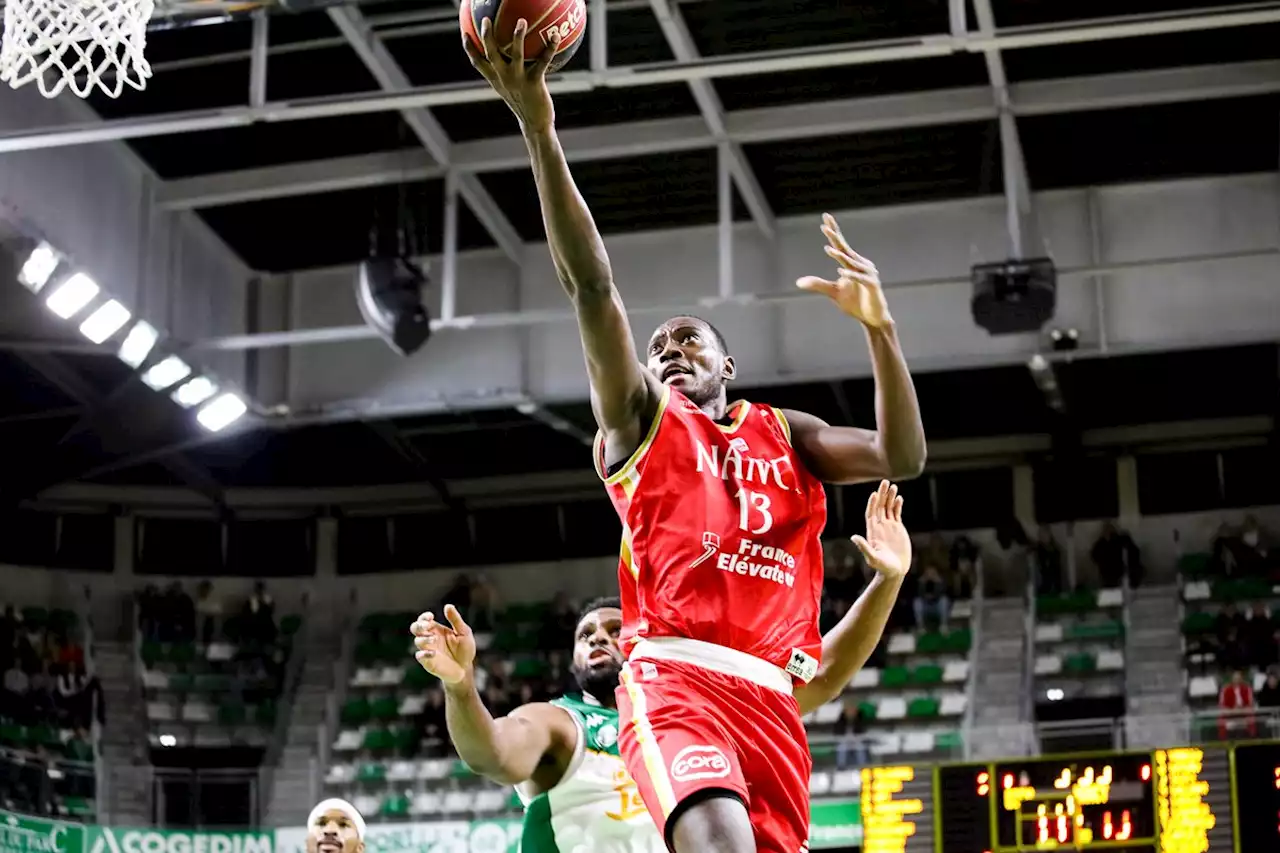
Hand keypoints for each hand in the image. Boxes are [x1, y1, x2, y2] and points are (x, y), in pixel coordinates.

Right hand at [411, 604, 475, 685]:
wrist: (465, 669)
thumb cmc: (465, 650)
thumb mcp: (464, 632)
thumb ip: (455, 620)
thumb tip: (447, 606)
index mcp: (436, 629)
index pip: (423, 620)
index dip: (424, 617)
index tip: (431, 617)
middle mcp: (430, 638)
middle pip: (415, 628)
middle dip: (419, 625)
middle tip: (427, 625)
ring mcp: (428, 650)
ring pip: (417, 641)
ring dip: (424, 638)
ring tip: (434, 639)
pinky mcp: (428, 662)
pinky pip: (420, 656)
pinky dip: (424, 654)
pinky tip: (434, 653)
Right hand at [463, 17, 557, 133]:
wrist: (535, 124)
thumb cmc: (525, 105)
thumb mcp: (512, 89)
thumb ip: (507, 75)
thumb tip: (510, 59)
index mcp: (496, 80)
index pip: (478, 63)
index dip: (469, 48)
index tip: (464, 33)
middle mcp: (504, 78)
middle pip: (491, 54)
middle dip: (486, 36)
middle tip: (486, 19)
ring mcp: (518, 80)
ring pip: (515, 55)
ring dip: (517, 37)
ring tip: (521, 21)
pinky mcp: (533, 82)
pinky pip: (542, 62)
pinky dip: (549, 48)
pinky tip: (554, 36)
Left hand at [796, 213, 892, 327]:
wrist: (872, 318)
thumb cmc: (855, 303)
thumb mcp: (833, 293)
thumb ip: (818, 285)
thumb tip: (798, 282)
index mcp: (851, 264)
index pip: (841, 245)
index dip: (833, 232)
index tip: (825, 218)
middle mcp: (860, 265)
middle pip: (846, 249)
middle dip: (835, 237)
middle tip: (825, 226)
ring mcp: (868, 274)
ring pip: (852, 263)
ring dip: (840, 256)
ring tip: (828, 249)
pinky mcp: (872, 286)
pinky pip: (860, 278)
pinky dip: (851, 275)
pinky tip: (841, 272)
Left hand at [851, 480, 910, 580]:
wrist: (894, 571)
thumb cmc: (882, 566)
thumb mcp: (872, 557)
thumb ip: (864, 547)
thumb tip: (853, 537)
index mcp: (872, 531)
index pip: (871, 513)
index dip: (872, 504)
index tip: (874, 494)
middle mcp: (880, 526)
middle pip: (880, 507)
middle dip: (882, 494)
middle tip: (885, 482)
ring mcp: (889, 526)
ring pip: (888, 508)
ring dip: (890, 497)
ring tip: (893, 486)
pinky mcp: (898, 529)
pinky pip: (896, 514)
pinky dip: (897, 505)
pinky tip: (899, 497)